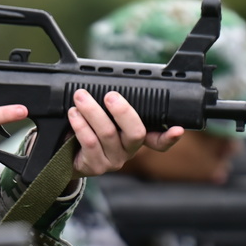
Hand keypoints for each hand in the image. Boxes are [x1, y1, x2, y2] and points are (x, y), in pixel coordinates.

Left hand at [67, 90, 182, 178]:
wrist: (67, 153)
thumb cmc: (89, 128)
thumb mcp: (104, 115)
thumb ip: (113, 104)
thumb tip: (109, 79)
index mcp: (136, 136)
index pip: (159, 140)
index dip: (169, 136)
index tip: (178, 129)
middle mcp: (129, 150)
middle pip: (135, 132)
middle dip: (123, 111)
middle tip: (110, 95)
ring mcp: (113, 160)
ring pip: (108, 134)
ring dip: (93, 111)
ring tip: (80, 97)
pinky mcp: (96, 166)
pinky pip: (90, 143)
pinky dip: (81, 125)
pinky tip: (73, 114)